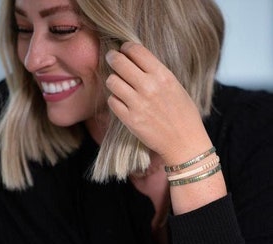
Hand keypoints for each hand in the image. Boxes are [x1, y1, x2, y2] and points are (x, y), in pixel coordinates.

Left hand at [105, 42, 211, 165]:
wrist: (184, 143)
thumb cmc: (184, 115)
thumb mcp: (176, 86)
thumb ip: (157, 73)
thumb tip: (137, 61)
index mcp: (163, 76)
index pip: (136, 50)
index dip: (126, 47)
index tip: (124, 50)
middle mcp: (149, 87)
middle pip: (119, 62)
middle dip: (113, 58)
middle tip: (112, 59)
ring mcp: (138, 104)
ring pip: (111, 81)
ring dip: (113, 80)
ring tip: (118, 84)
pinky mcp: (130, 120)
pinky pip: (112, 101)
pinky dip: (115, 99)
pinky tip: (122, 101)